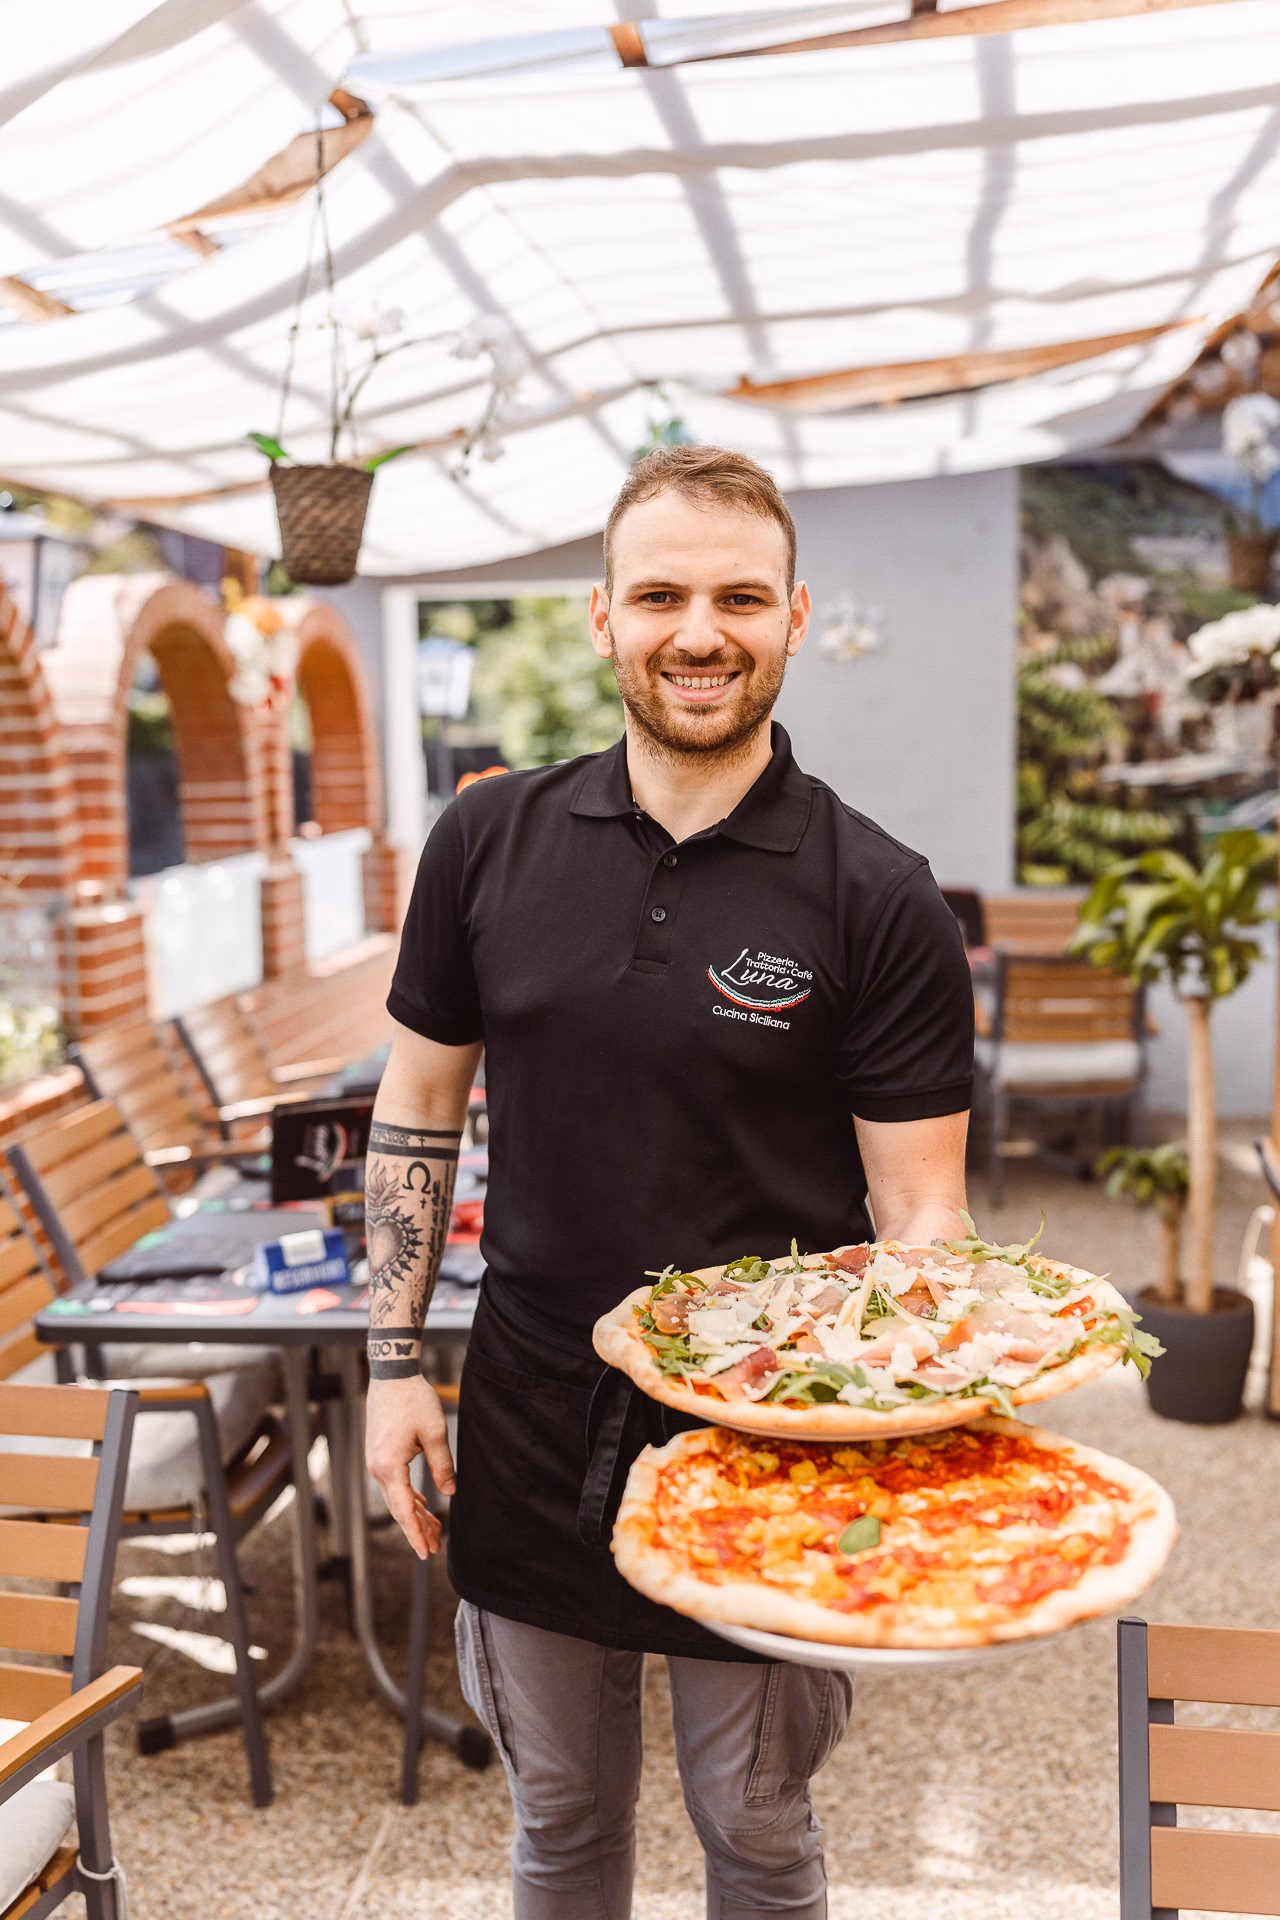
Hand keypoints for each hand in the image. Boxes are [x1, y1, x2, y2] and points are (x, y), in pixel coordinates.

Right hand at [366, 1375, 455, 1560]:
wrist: (392, 1376)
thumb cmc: (413, 1400)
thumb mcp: (435, 1433)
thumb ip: (443, 1466)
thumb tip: (450, 1492)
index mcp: (389, 1467)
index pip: (404, 1510)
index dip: (416, 1533)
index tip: (426, 1552)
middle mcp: (377, 1469)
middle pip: (399, 1508)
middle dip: (418, 1529)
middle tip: (437, 1547)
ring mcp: (375, 1463)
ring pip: (397, 1498)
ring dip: (415, 1514)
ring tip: (435, 1530)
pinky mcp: (379, 1456)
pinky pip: (394, 1485)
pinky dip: (409, 1498)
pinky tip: (423, 1506)